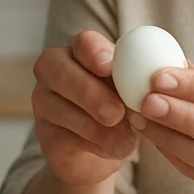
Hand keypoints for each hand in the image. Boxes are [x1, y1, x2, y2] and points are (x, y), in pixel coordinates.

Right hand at [30, 31, 136, 186]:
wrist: (105, 147)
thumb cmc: (122, 106)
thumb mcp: (133, 93)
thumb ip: (136, 88)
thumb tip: (149, 96)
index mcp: (81, 51)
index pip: (83, 42)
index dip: (94, 52)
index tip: (109, 67)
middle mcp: (55, 70)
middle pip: (61, 71)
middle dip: (89, 92)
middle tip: (115, 112)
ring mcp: (43, 101)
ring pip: (59, 107)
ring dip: (94, 127)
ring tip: (124, 141)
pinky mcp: (45, 133)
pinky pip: (64, 137)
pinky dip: (92, 145)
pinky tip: (113, 151)